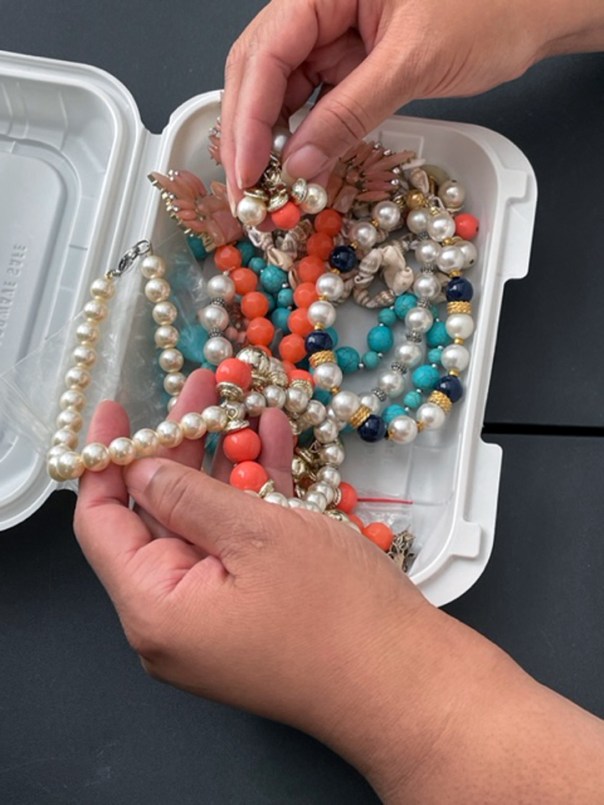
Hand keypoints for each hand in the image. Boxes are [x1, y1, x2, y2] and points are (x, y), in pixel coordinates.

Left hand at [72, 369, 496, 797]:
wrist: (406, 682)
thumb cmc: (335, 611)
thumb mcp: (256, 535)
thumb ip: (188, 496)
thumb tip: (140, 470)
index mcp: (155, 607)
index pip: (102, 524)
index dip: (105, 461)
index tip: (117, 410)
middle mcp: (175, 617)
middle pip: (159, 517)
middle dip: (182, 448)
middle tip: (202, 390)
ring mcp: (217, 614)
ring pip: (206, 524)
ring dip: (226, 463)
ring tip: (243, 404)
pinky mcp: (255, 610)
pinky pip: (241, 544)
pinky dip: (255, 495)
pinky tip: (274, 440)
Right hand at [220, 0, 603, 200]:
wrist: (534, 10)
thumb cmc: (490, 10)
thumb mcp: (412, 62)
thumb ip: (350, 113)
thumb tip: (299, 165)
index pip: (265, 52)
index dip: (249, 117)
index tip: (247, 172)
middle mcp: (320, 5)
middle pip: (261, 71)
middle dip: (250, 135)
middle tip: (247, 193)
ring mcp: (334, 34)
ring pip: (281, 90)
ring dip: (272, 142)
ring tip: (267, 191)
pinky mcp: (350, 60)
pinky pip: (314, 101)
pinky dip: (304, 137)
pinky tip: (297, 169)